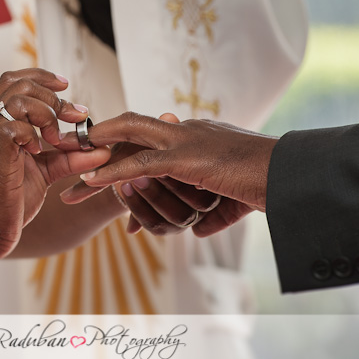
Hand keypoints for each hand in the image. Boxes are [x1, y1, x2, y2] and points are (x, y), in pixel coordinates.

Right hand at [0, 69, 109, 260]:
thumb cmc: (6, 200)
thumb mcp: (44, 171)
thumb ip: (69, 157)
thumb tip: (102, 149)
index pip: (14, 80)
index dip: (42, 77)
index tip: (66, 87)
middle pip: (19, 84)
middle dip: (53, 97)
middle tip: (74, 117)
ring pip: (16, 101)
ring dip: (45, 114)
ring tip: (56, 139)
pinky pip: (12, 129)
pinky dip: (32, 135)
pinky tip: (39, 152)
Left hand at [60, 112, 277, 236]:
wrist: (291, 175)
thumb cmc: (268, 184)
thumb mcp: (234, 199)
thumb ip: (212, 211)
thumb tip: (196, 230)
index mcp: (194, 135)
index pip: (149, 135)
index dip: (120, 145)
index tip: (96, 156)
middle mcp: (185, 130)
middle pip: (130, 128)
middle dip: (96, 138)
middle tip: (67, 149)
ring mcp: (185, 140)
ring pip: (128, 142)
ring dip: (96, 159)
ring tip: (68, 172)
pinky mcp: (187, 157)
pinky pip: (141, 165)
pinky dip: (114, 173)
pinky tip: (92, 182)